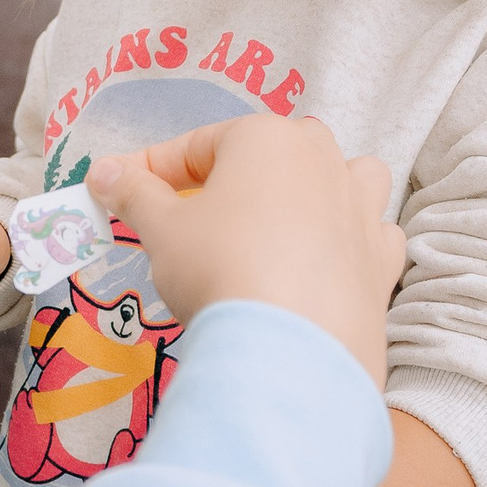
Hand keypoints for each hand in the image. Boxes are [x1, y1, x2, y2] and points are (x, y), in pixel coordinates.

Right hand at [85, 115, 405, 381]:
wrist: (289, 349)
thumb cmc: (217, 268)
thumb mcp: (160, 229)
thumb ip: (134, 193)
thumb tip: (104, 172)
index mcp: (265, 137)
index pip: (196, 145)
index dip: (151, 169)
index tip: (116, 192)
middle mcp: (323, 159)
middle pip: (272, 154)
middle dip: (232, 178)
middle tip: (193, 216)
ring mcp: (361, 207)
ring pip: (340, 177)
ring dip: (313, 189)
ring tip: (279, 223)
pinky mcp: (383, 258)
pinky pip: (369, 233)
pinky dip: (349, 240)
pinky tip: (323, 263)